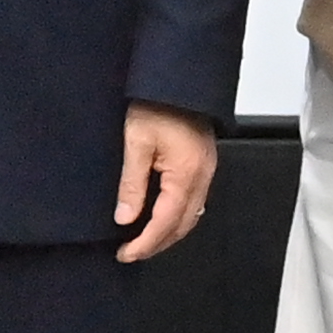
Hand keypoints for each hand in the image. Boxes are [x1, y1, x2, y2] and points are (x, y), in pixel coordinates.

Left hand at [114, 106, 218, 263]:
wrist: (178, 78)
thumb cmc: (158, 103)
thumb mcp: (136, 142)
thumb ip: (132, 184)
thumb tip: (125, 218)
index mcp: (186, 174)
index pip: (166, 223)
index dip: (145, 243)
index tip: (125, 253)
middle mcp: (202, 176)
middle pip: (183, 226)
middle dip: (157, 244)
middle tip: (131, 252)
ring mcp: (206, 170)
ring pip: (191, 216)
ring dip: (168, 232)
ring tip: (142, 239)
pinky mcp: (204, 163)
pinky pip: (194, 200)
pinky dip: (177, 216)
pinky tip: (161, 216)